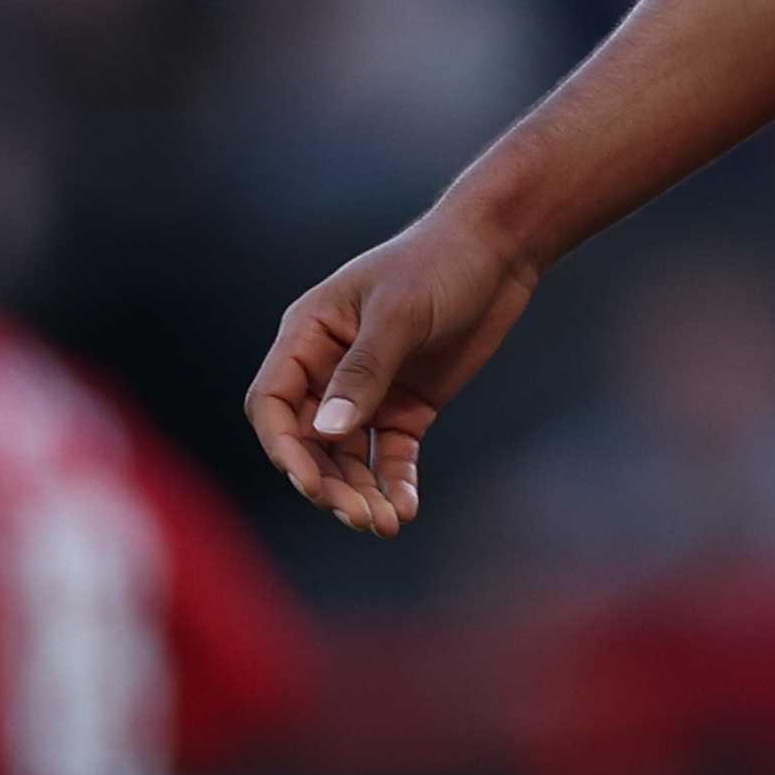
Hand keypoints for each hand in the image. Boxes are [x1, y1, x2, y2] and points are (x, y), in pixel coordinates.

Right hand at [244, 207, 537, 535]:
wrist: (500, 250)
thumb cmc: (439, 263)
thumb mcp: (400, 314)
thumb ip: (364, 372)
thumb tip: (327, 432)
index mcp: (309, 335)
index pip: (274, 403)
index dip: (285, 448)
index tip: (311, 484)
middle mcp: (329, 367)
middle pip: (310, 442)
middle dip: (329, 483)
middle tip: (360, 517)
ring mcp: (368, 390)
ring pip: (348, 457)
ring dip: (361, 492)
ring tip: (385, 524)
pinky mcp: (406, 405)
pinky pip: (390, 455)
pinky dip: (395, 483)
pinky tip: (407, 510)